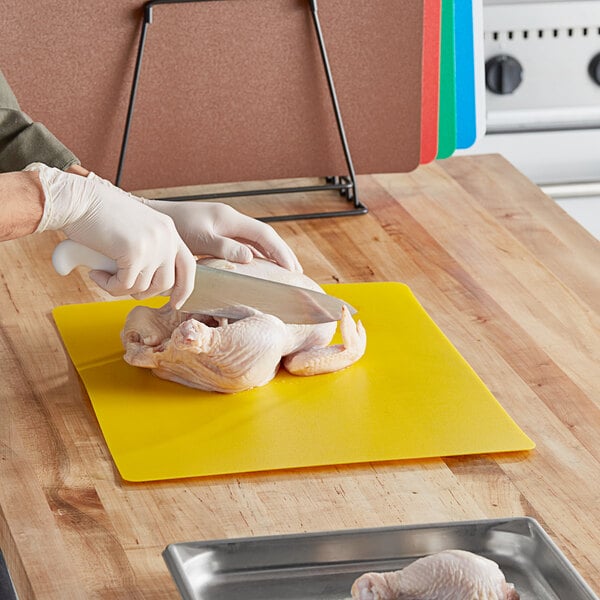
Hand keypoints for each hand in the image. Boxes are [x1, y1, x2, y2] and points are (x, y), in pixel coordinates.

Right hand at [27, 163, 195, 307]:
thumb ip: (149, 251)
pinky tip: (96, 274)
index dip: (184, 288)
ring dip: (122, 289)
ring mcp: (152, 244)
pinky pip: (125, 286)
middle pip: (166, 283)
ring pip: (144, 287)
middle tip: (121, 285)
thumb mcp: (135, 230)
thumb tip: (154, 286)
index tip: (175, 303)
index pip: (189, 266)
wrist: (77, 199)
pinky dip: (108, 286)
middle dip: (144, 292)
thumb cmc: (98, 215)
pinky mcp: (134, 252)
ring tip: (104, 276)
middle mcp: (166, 236)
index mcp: (168, 230)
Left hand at [142, 200, 302, 271]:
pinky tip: (258, 268)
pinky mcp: (216, 233)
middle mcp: (230, 220)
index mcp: (229, 218)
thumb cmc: (173, 228)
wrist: (153, 218)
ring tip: (283, 272)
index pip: (264, 234)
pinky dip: (256, 256)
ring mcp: (224, 226)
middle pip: (264, 236)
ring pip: (255, 241)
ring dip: (270, 255)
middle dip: (281, 253)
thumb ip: (224, 247)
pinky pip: (244, 244)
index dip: (280, 251)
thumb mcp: (199, 239)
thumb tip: (250, 258)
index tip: (292, 268)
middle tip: (296, 272)